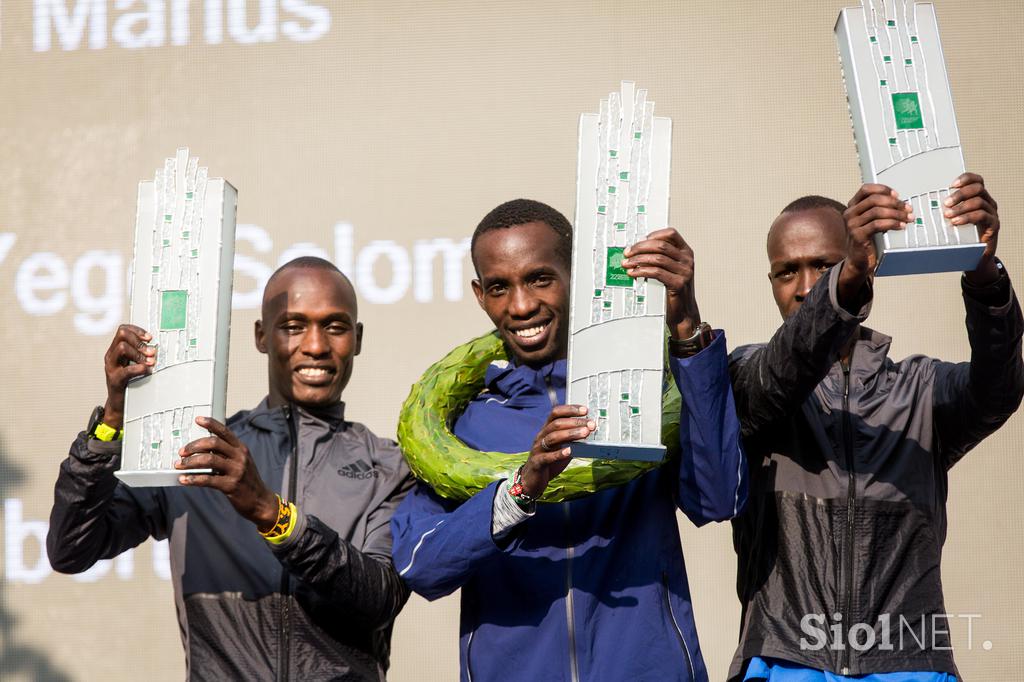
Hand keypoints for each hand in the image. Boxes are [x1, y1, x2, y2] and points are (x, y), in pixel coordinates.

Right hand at [102, 324, 156, 428]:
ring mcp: (111, 367)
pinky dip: (139, 368)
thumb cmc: (129, 382)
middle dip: (139, 341)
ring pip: (122, 348)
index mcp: (116, 350)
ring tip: (151, 361)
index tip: (150, 337)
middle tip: (152, 351)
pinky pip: (126, 370)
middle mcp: (111, 356)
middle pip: (122, 335)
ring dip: (140, 353)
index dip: (137, 330)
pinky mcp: (114, 380)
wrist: (120, 404)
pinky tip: (147, 371)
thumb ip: (142, 354)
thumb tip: (157, 346)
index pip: (123, 330)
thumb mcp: (134, 364)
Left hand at [175, 416, 278, 531]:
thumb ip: (227, 454)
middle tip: (182, 452)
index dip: (211, 424)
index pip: (225, 432)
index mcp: (241, 448)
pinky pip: (208, 480)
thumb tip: (203, 448)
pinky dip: (193, 479)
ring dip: (190, 462)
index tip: (198, 420)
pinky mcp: (231, 485)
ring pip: (209, 460)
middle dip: (194, 446)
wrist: (260, 501)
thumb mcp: (241, 462)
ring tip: (179, 465)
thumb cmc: (247, 481)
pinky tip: (184, 480)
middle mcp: (240, 457)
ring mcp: (236, 471)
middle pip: (213, 443)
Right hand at [519, 405, 594, 497]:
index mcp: (546, 430)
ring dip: (570, 434)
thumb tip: (589, 431)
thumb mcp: (561, 446)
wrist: (532, 479)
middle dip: (575, 422)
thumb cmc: (549, 461)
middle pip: (556, 424)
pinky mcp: (537, 462)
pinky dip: (558, 453)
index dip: (570, 409)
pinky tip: (569, 451)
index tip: (585, 410)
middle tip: (591, 424)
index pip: (556, 413)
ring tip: (585, 434)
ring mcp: (538, 449)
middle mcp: (541, 436)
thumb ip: (572, 439)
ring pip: (552, 437)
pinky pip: (547, 457)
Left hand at [621, 228, 699, 338]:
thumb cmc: (673, 290)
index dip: (654, 234)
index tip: (639, 239)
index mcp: (686, 252)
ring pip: (658, 258)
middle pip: (661, 245)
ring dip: (638, 259)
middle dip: (640, 247)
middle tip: (627, 252)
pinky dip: (642, 271)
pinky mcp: (679, 283)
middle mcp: (687, 260)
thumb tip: (637, 249)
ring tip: (627, 263)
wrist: (683, 312)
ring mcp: (685, 272)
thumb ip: (660, 257)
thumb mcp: (671, 269)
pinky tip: (633, 273)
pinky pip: (657, 272)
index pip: (671, 234)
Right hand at [840, 184, 911, 300]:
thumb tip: (901, 203)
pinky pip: (878, 224)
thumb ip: (881, 210)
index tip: (897, 195)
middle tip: (908, 208)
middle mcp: (850, 213)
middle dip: (894, 203)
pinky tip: (901, 226)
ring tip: (908, 218)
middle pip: (874, 199)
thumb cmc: (867, 240)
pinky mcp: (857, 235)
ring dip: (897, 213)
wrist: (859, 260)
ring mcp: (852, 224)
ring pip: (877, 211)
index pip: (866, 189)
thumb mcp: (872, 220)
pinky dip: (893, 224)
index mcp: (852, 206)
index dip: (883, 189)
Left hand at [946, 173, 999, 284]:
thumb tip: (919, 205)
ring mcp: (992, 213)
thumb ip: (944, 210)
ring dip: (961, 207)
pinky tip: (956, 222)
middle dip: (960, 194)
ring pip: (979, 202)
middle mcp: (987, 202)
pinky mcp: (993, 225)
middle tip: (945, 203)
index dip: (965, 178)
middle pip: (977, 188)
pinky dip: (968, 217)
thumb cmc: (962, 235)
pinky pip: (983, 216)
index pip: (976, 180)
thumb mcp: (952, 219)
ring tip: (947, 215)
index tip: (952, 184)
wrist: (976, 255)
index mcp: (978, 197)